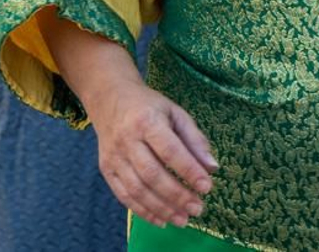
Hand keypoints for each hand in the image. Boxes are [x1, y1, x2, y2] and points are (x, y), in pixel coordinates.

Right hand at [88, 79, 217, 227]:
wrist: (110, 98)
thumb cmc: (149, 107)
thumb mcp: (175, 113)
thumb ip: (194, 139)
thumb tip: (212, 168)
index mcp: (147, 121)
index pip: (169, 150)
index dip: (189, 170)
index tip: (207, 187)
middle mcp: (127, 140)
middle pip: (152, 174)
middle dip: (177, 195)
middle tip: (198, 208)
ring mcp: (114, 156)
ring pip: (137, 189)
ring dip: (162, 208)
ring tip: (183, 219)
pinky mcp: (106, 169)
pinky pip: (123, 195)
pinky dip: (143, 211)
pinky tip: (162, 220)